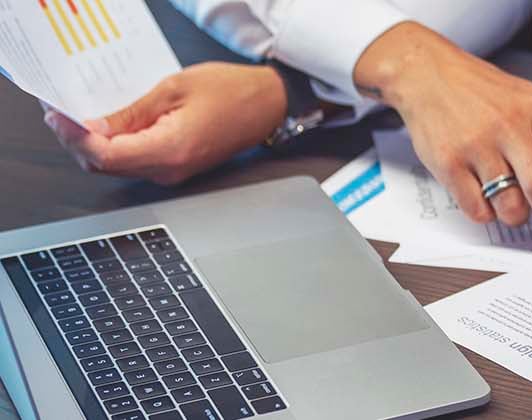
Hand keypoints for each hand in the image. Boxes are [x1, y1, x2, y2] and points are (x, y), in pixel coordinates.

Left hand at [42, 62, 284, 184]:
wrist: (268, 105)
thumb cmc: (232, 93)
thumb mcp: (173, 88)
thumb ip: (130, 112)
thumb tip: (93, 126)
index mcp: (171, 150)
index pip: (105, 155)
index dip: (75, 137)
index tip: (59, 116)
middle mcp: (170, 170)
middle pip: (104, 166)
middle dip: (76, 141)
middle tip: (60, 112)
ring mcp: (172, 173)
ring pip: (115, 167)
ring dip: (92, 144)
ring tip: (78, 115)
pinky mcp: (175, 168)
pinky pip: (132, 162)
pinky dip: (112, 146)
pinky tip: (106, 125)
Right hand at [355, 22, 531, 237]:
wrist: (429, 73)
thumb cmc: (484, 93)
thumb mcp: (528, 102)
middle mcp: (508, 126)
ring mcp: (476, 145)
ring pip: (509, 204)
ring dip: (517, 216)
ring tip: (514, 204)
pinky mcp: (448, 162)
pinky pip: (477, 208)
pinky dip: (487, 213)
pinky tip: (485, 195)